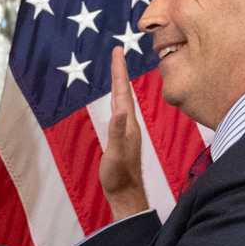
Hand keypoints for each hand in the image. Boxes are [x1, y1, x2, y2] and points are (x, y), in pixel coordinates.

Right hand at [100, 48, 149, 220]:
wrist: (126, 194)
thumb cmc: (119, 176)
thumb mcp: (115, 154)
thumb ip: (117, 132)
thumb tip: (119, 111)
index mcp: (127, 124)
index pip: (122, 92)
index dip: (119, 71)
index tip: (117, 51)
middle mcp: (129, 124)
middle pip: (123, 92)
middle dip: (119, 71)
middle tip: (117, 52)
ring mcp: (127, 130)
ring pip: (123, 101)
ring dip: (119, 84)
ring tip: (117, 70)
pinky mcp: (124, 137)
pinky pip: (121, 111)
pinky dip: (117, 100)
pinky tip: (116, 102)